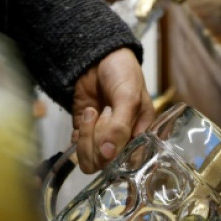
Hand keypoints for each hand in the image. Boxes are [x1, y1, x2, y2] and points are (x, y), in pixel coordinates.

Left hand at [71, 48, 153, 172]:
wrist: (97, 57)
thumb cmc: (122, 73)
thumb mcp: (128, 97)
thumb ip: (120, 127)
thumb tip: (108, 155)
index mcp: (143, 135)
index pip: (129, 162)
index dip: (116, 151)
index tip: (111, 127)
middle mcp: (123, 141)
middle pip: (106, 163)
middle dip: (98, 139)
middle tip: (103, 112)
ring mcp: (103, 138)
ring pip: (90, 159)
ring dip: (87, 137)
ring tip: (92, 112)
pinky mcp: (85, 133)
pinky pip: (78, 148)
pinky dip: (78, 136)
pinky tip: (86, 114)